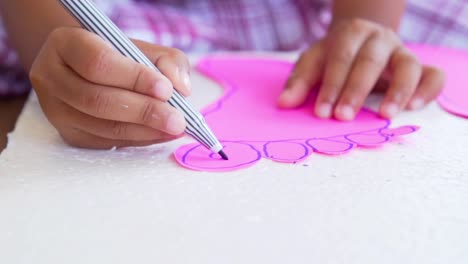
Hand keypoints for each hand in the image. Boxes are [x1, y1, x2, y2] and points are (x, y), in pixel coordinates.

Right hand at [30, 27, 191, 148]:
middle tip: (177, 119)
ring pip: (102, 126)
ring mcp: (55, 109)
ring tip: (174, 128)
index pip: (98, 63)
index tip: (166, 89)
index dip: (134, 78)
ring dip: (144, 130)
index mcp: (66, 44)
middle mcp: (52, 77)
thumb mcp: (143, 47)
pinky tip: (159, 134)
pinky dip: (137, 140)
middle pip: (97, 100)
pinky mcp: (68, 133)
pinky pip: (105, 142)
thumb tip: (181, 88)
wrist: (86, 69)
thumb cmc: (116, 56)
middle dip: (144, 111)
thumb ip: (167, 61)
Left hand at [278, 18, 444, 119]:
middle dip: (356, 90)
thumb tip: (283, 103)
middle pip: (370, 62)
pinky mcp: (420, 67)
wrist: (363, 38)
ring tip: (385, 115)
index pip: (341, 59)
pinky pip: (433, 75)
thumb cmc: (336, 55)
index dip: (331, 86)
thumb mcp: (314, 63)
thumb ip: (300, 82)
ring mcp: (403, 52)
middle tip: (343, 117)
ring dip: (398, 91)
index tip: (321, 112)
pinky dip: (427, 90)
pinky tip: (413, 108)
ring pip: (408, 66)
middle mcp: (380, 39)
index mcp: (351, 34)